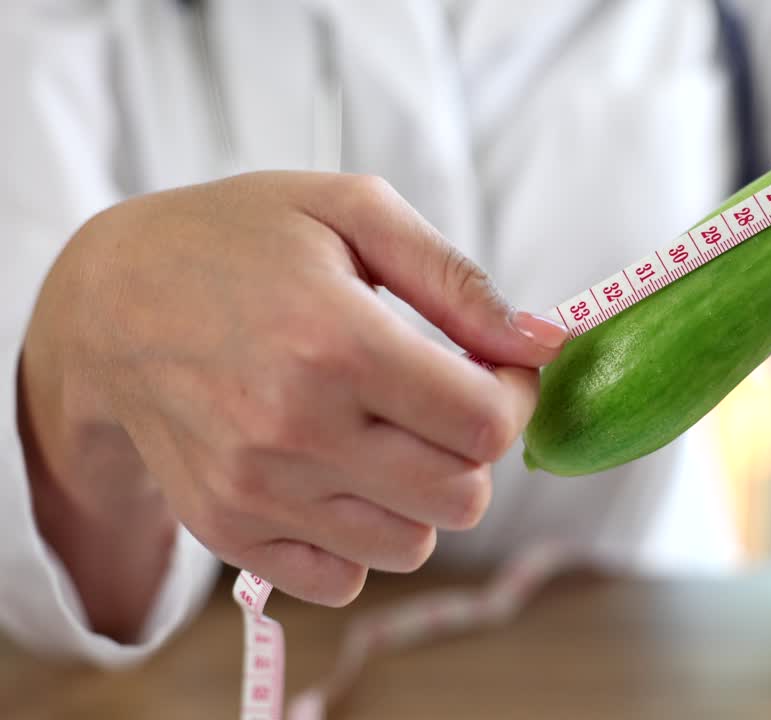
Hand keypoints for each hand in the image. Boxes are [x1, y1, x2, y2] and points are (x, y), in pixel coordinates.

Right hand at [20, 172, 567, 627]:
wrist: (108, 305)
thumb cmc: (240, 242)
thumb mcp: (352, 211)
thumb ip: (458, 279)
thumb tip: (543, 344)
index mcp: (337, 343)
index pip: (485, 425)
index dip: (516, 397)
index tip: (498, 369)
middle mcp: (295, 431)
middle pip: (462, 497)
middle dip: (476, 450)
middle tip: (445, 401)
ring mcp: (257, 492)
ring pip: (412, 546)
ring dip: (423, 496)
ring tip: (388, 433)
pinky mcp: (229, 532)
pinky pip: (344, 579)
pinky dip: (363, 537)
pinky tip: (343, 474)